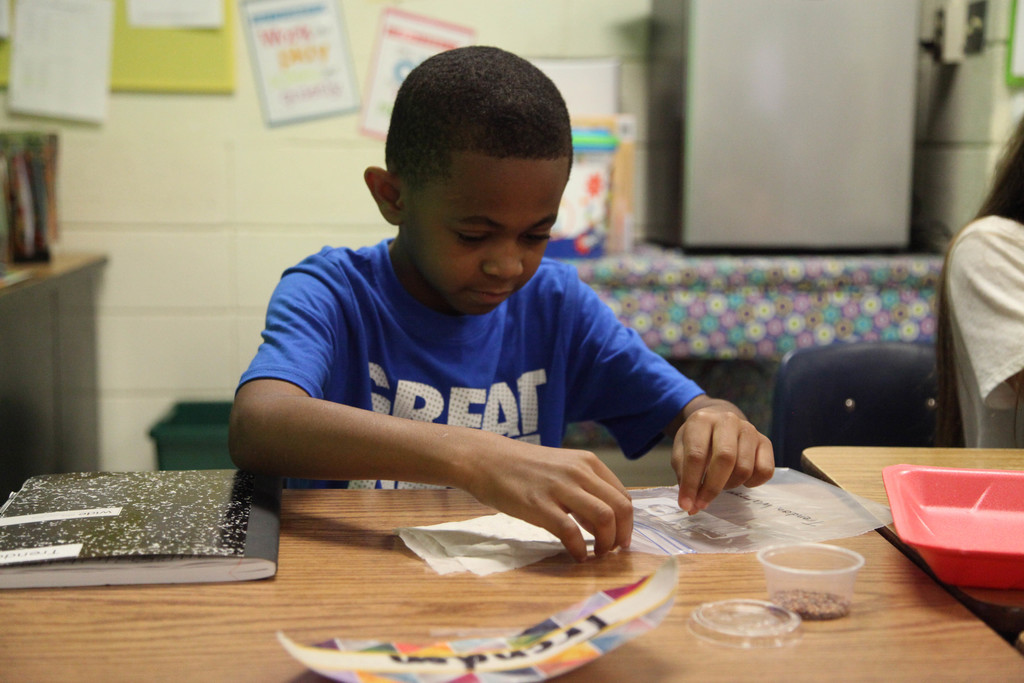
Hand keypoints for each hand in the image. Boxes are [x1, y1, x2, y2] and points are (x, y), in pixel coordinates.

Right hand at [461, 440, 632, 562]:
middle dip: (622, 535)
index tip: (621, 538)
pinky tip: (576, 555)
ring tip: (597, 554)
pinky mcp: (539, 505)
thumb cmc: (523, 467)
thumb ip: (584, 490)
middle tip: (613, 551)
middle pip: (619, 508)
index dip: (627, 522)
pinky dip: (580, 549)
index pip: (623, 495)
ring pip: (603, 517)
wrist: (487, 459)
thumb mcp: (562, 468)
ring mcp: (559, 488)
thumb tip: (603, 523)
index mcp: (587, 463)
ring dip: (606, 542)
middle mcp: (579, 472)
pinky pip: (571, 531)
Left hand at [671, 398, 773, 514]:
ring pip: (744, 468)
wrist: (718, 422)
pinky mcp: (765, 441)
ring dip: (730, 485)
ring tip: (720, 483)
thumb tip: (691, 506)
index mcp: (701, 420)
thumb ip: (684, 475)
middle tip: (702, 504)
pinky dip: (752, 483)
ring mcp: (749, 430)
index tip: (687, 504)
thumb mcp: (682, 451)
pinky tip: (740, 479)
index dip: (691, 483)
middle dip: (712, 487)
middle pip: (725, 459)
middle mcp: (727, 420)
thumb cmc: (698, 441)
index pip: (696, 455)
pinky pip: (765, 471)